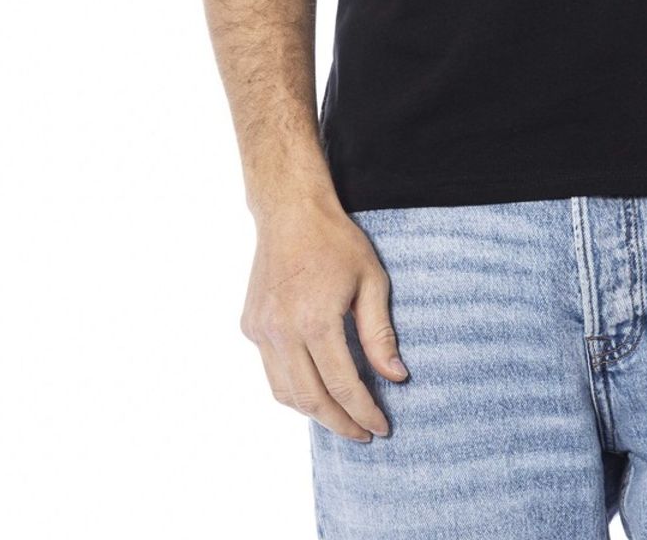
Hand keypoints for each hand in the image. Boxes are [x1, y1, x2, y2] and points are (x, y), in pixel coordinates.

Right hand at [241, 194, 409, 441]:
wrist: (290, 211)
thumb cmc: (336, 241)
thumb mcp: (371, 281)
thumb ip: (380, 334)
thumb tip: (395, 377)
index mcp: (315, 320)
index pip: (342, 386)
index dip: (363, 412)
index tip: (381, 427)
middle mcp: (282, 330)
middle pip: (311, 399)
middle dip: (340, 423)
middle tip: (363, 434)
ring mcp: (261, 330)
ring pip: (285, 393)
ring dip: (314, 412)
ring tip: (341, 418)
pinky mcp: (250, 326)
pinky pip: (271, 371)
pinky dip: (293, 387)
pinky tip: (315, 386)